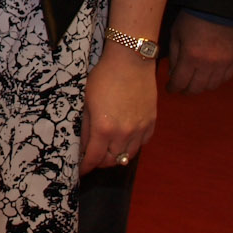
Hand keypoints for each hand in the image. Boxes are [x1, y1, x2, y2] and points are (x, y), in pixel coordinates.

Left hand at [79, 48, 156, 175]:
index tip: (80, 170)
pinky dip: (131, 147)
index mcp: (104, 128)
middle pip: (111, 160)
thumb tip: (82, 146)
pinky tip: (124, 141)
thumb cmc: (103, 77)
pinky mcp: (151, 123)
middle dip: (100, 163)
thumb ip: (85, 127)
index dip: (86, 167)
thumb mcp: (86, 101)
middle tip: (92, 159)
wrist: (130, 61)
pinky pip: (141, 144)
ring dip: (116, 157)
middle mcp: (124, 133)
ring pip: (127, 156)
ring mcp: (140, 129)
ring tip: (107, 152)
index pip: (94, 158)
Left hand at [166, 12, 232, 93]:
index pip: (180, 81)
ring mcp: (223, 63)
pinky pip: (225, 78)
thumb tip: (173, 74)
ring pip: (211, 86)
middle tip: (181, 88)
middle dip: (186, 90)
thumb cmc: (192, 19)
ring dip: (201, 87)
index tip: (170, 89)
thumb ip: (173, 56)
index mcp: (190, 56)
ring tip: (194, 82)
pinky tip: (209, 76)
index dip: (173, 88)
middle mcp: (208, 63)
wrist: (217, 8)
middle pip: (196, 88)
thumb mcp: (176, 35)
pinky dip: (215, 80)